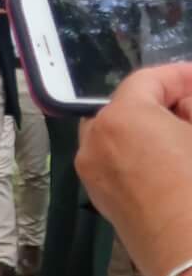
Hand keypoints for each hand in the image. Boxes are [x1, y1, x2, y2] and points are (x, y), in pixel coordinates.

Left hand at [76, 61, 191, 275]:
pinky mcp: (102, 200)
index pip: (149, 79)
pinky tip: (174, 164)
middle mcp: (95, 141)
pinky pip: (119, 161)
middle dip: (166, 102)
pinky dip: (143, 154)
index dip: (182, 76)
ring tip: (187, 136)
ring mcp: (93, 173)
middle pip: (130, 105)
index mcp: (121, 118)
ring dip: (153, 128)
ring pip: (122, 134)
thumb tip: (186, 105)